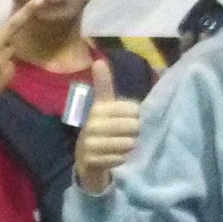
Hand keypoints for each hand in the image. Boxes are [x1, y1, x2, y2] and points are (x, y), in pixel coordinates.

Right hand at [71, 54, 142, 195]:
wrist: (86, 161)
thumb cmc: (101, 129)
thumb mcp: (104, 106)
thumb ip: (104, 84)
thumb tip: (97, 61)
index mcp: (98, 107)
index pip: (133, 108)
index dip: (136, 115)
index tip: (130, 117)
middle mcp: (92, 123)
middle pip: (133, 126)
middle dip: (135, 132)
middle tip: (127, 135)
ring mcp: (90, 142)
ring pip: (127, 143)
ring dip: (129, 146)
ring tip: (121, 146)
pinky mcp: (91, 160)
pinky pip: (119, 158)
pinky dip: (120, 159)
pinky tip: (114, 157)